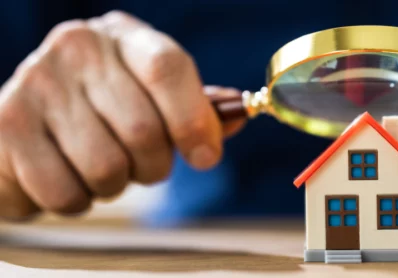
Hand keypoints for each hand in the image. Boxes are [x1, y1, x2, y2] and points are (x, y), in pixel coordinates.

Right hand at [0, 11, 244, 219]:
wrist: (33, 115)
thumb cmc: (105, 106)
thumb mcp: (151, 94)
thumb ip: (194, 109)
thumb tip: (237, 120)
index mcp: (124, 38)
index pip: (169, 69)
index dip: (193, 121)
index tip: (205, 159)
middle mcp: (77, 49)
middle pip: (143, 129)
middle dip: (152, 166)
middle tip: (141, 166)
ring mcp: (36, 83)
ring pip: (105, 169)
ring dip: (113, 186)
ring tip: (101, 168)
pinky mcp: (6, 126)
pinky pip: (64, 192)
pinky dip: (76, 200)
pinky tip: (67, 175)